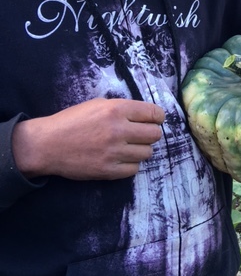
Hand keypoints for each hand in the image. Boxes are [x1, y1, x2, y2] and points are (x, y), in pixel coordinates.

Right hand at [12, 98, 164, 180]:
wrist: (47, 144)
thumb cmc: (72, 121)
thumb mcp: (97, 105)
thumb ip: (122, 108)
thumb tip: (145, 115)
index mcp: (116, 110)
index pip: (153, 113)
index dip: (158, 117)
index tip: (155, 120)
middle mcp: (118, 130)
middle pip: (154, 134)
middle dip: (151, 133)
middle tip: (141, 134)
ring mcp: (114, 152)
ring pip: (147, 153)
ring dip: (141, 149)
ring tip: (129, 147)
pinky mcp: (108, 171)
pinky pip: (134, 169)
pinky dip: (131, 164)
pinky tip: (121, 158)